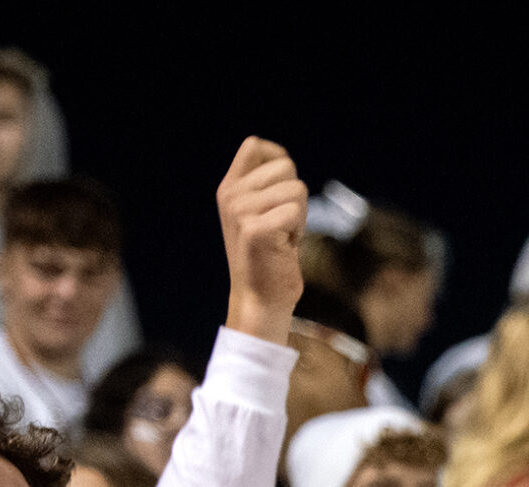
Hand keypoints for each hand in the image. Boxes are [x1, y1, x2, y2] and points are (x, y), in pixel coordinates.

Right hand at [217, 137, 308, 344]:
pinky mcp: (255, 229)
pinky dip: (298, 231)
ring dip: (299, 216)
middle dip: (295, 196)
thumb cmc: (269, 256)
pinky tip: (284, 247)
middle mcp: (231, 196)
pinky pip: (296, 211)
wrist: (261, 299)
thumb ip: (264, 185)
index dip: (279, 158)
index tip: (283, 188)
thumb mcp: (258, 213)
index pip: (255, 145)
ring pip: (296, 189)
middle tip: (282, 225)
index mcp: (229, 188)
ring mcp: (240, 211)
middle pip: (286, 166)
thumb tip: (281, 158)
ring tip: (282, 237)